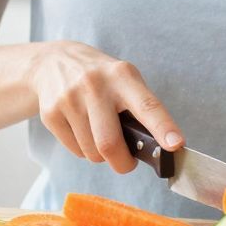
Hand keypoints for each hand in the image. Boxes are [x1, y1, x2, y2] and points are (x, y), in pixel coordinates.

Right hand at [28, 42, 181, 173]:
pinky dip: (84, 150)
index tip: (176, 145)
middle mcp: (95, 86)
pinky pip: (76, 151)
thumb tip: (156, 147)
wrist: (53, 62)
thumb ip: (139, 108)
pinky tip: (82, 130)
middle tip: (127, 162)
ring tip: (100, 134)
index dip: (163, 128)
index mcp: (122, 76)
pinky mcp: (50, 114)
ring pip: (92, 153)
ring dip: (102, 155)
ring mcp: (69, 99)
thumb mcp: (124, 79)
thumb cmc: (100, 78)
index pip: (146, 106)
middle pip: (110, 144)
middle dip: (123, 163)